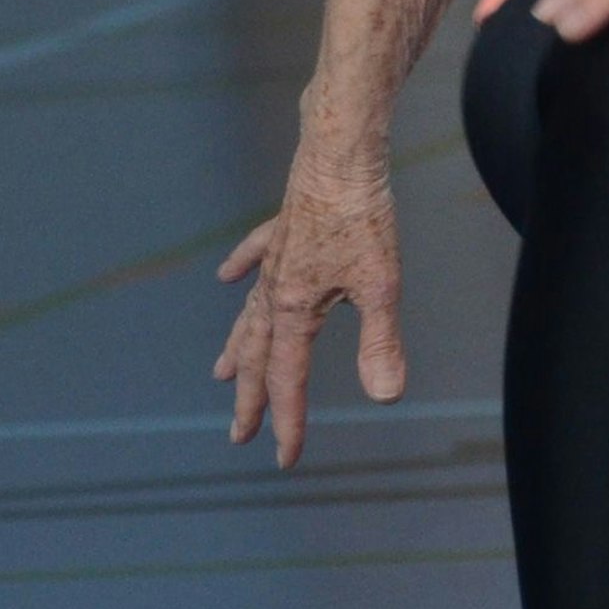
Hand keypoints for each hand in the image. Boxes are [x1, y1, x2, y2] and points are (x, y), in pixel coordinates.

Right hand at [212, 155, 405, 467]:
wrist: (340, 150)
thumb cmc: (362, 213)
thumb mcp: (380, 283)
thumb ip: (380, 342)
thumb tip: (385, 398)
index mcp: (295, 309)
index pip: (289, 379)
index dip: (289, 422)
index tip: (285, 458)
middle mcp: (276, 288)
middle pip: (260, 355)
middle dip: (253, 398)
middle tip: (240, 434)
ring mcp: (278, 255)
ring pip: (250, 312)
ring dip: (240, 347)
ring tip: (223, 374)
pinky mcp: (287, 225)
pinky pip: (256, 254)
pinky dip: (241, 267)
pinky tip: (227, 275)